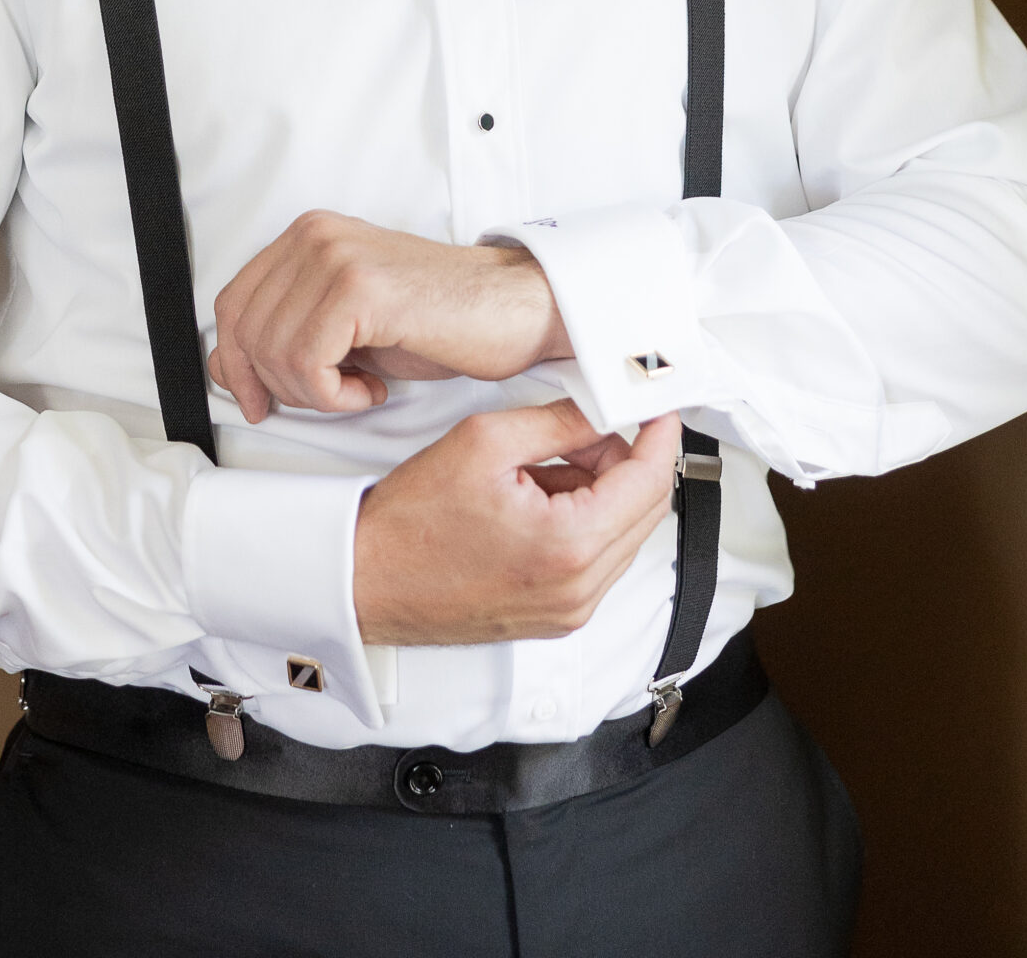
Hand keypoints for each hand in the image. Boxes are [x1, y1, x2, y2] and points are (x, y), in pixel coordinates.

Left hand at [207, 212, 570, 421]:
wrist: (510, 311)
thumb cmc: (436, 321)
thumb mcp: (344, 327)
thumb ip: (286, 332)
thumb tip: (222, 366)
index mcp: (307, 235)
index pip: (232, 303)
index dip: (235, 363)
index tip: (259, 400)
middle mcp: (315, 236)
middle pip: (244, 330)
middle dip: (275, 385)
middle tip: (326, 399)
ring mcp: (335, 256)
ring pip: (274, 352)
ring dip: (313, 394)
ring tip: (358, 389)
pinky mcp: (360, 288)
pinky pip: (309, 363)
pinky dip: (336, 395)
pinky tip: (373, 388)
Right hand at [353, 398, 679, 645]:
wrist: (366, 581)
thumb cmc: (410, 522)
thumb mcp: (485, 442)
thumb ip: (559, 421)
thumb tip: (605, 409)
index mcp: (569, 545)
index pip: (648, 481)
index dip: (659, 435)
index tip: (659, 407)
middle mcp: (579, 589)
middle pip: (645, 511)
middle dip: (628, 459)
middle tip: (592, 422)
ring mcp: (569, 611)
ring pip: (622, 535)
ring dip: (604, 490)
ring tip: (549, 460)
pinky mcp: (555, 619)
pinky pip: (597, 560)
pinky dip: (585, 521)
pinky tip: (541, 495)